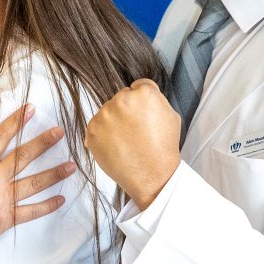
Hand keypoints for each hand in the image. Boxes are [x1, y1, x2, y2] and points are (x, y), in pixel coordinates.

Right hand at [0, 104, 72, 253]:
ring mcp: (2, 201)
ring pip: (32, 184)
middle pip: (21, 158)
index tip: (30, 110)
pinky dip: (47, 206)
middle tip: (59, 132)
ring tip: (71, 166)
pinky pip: (31, 211)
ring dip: (53, 174)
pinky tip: (61, 198)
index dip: (16, 122)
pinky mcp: (7, 219)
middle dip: (42, 143)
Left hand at [85, 78, 179, 209]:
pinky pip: (96, 127)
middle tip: (136, 131)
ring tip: (127, 141)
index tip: (143, 115)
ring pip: (107, 112)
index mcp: (143, 94)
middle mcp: (121, 100)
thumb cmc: (163, 148)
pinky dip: (103, 135)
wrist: (152, 176)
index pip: (137, 87)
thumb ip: (156, 98)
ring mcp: (104, 116)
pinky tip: (116, 146)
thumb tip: (140, 89)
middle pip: (121, 98)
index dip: (142, 103)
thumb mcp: (171, 115)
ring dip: (114, 122)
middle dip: (126, 111)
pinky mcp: (92, 131)